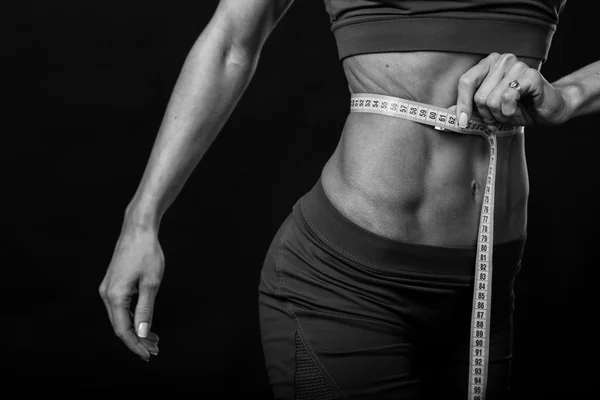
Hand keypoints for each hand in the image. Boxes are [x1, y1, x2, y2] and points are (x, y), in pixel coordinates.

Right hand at [99, 225, 163, 360]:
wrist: (138, 228)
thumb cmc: (147, 252)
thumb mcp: (151, 282)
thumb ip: (145, 309)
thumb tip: (141, 333)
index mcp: (115, 296)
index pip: (123, 330)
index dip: (135, 345)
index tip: (149, 355)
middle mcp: (106, 294)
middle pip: (120, 326)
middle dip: (137, 340)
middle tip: (155, 350)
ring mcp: (108, 288)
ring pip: (120, 317)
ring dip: (136, 330)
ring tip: (153, 340)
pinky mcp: (113, 283)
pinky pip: (121, 307)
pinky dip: (133, 317)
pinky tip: (144, 322)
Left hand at [452, 52, 570, 129]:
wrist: (547, 110)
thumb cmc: (517, 107)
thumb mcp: (488, 109)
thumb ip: (469, 108)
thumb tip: (446, 113)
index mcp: (489, 64)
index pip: (466, 82)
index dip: (462, 104)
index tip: (462, 122)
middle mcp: (502, 60)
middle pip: (479, 96)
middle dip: (487, 114)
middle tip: (498, 116)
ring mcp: (517, 65)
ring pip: (492, 100)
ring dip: (500, 114)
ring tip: (510, 112)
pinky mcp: (531, 75)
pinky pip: (508, 98)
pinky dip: (510, 111)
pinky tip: (517, 110)